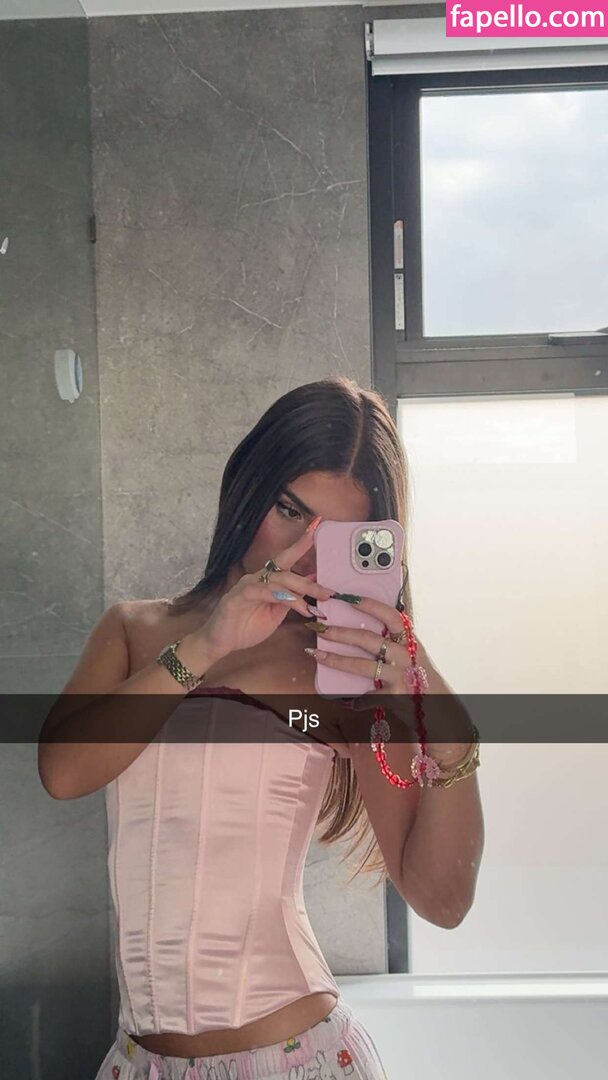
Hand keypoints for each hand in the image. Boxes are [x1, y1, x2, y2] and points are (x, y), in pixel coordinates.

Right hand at [196, 525, 333, 661]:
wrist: (220, 643)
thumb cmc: (247, 628)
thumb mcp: (276, 613)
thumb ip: (291, 598)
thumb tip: (312, 580)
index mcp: (266, 581)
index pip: (285, 560)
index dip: (299, 546)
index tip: (315, 531)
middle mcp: (256, 578)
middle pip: (286, 572)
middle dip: (308, 583)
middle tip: (328, 593)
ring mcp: (246, 586)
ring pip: (276, 581)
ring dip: (296, 592)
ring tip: (312, 606)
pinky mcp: (236, 597)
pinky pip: (260, 591)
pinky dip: (277, 596)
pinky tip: (290, 602)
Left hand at [309, 595, 474, 758]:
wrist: (440, 710)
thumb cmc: (422, 681)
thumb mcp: (412, 657)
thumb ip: (394, 646)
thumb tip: (363, 635)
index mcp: (410, 641)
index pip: (391, 616)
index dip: (369, 605)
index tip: (347, 597)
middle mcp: (406, 655)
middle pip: (369, 639)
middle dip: (340, 632)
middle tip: (320, 628)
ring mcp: (401, 675)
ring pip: (362, 665)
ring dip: (336, 659)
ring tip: (317, 654)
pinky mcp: (395, 695)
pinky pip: (367, 696)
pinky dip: (356, 700)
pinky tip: (345, 700)